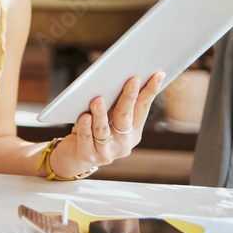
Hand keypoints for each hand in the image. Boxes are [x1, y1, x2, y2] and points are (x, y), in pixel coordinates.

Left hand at [49, 72, 163, 178]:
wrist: (75, 158)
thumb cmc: (93, 132)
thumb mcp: (108, 118)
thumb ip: (115, 105)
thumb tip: (119, 77)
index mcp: (132, 132)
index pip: (143, 108)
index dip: (150, 91)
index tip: (157, 75)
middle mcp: (123, 143)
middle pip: (125, 118)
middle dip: (129, 97)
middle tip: (132, 80)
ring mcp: (106, 152)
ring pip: (103, 130)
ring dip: (101, 114)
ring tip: (98, 100)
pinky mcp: (88, 155)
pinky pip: (86, 139)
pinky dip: (85, 127)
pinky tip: (83, 117)